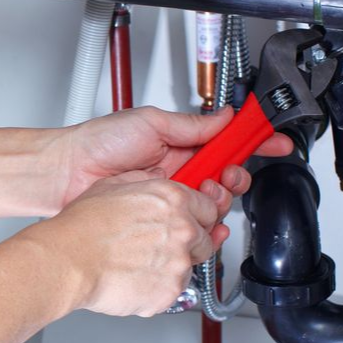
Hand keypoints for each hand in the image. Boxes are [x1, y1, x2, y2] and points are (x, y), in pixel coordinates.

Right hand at [35, 171, 228, 316]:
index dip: (199, 216)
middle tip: (159, 246)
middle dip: (188, 243)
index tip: (191, 222)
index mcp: (173, 199)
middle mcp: (183, 229)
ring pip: (190, 267)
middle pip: (206, 239)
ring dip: (171, 267)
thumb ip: (145, 181)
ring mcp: (178, 263)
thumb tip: (154, 180)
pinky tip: (135, 278)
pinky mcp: (170, 292)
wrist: (68, 261)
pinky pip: (172, 291)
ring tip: (139, 263)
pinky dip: (157, 288)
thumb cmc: (83, 227)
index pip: (210, 208)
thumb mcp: (114, 185)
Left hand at [57, 106, 293, 208]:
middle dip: (236, 176)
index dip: (254, 141)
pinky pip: (195, 225)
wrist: (67, 175)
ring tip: (201, 193)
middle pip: (228, 175)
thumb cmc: (98, 144)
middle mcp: (181, 170)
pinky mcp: (163, 218)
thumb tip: (225, 116)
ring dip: (218, 199)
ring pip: (215, 203)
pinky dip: (207, 226)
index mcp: (181, 143)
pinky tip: (204, 222)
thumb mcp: (151, 122)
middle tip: (225, 176)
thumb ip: (193, 125)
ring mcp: (172, 195)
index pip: (227, 141)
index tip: (274, 140)